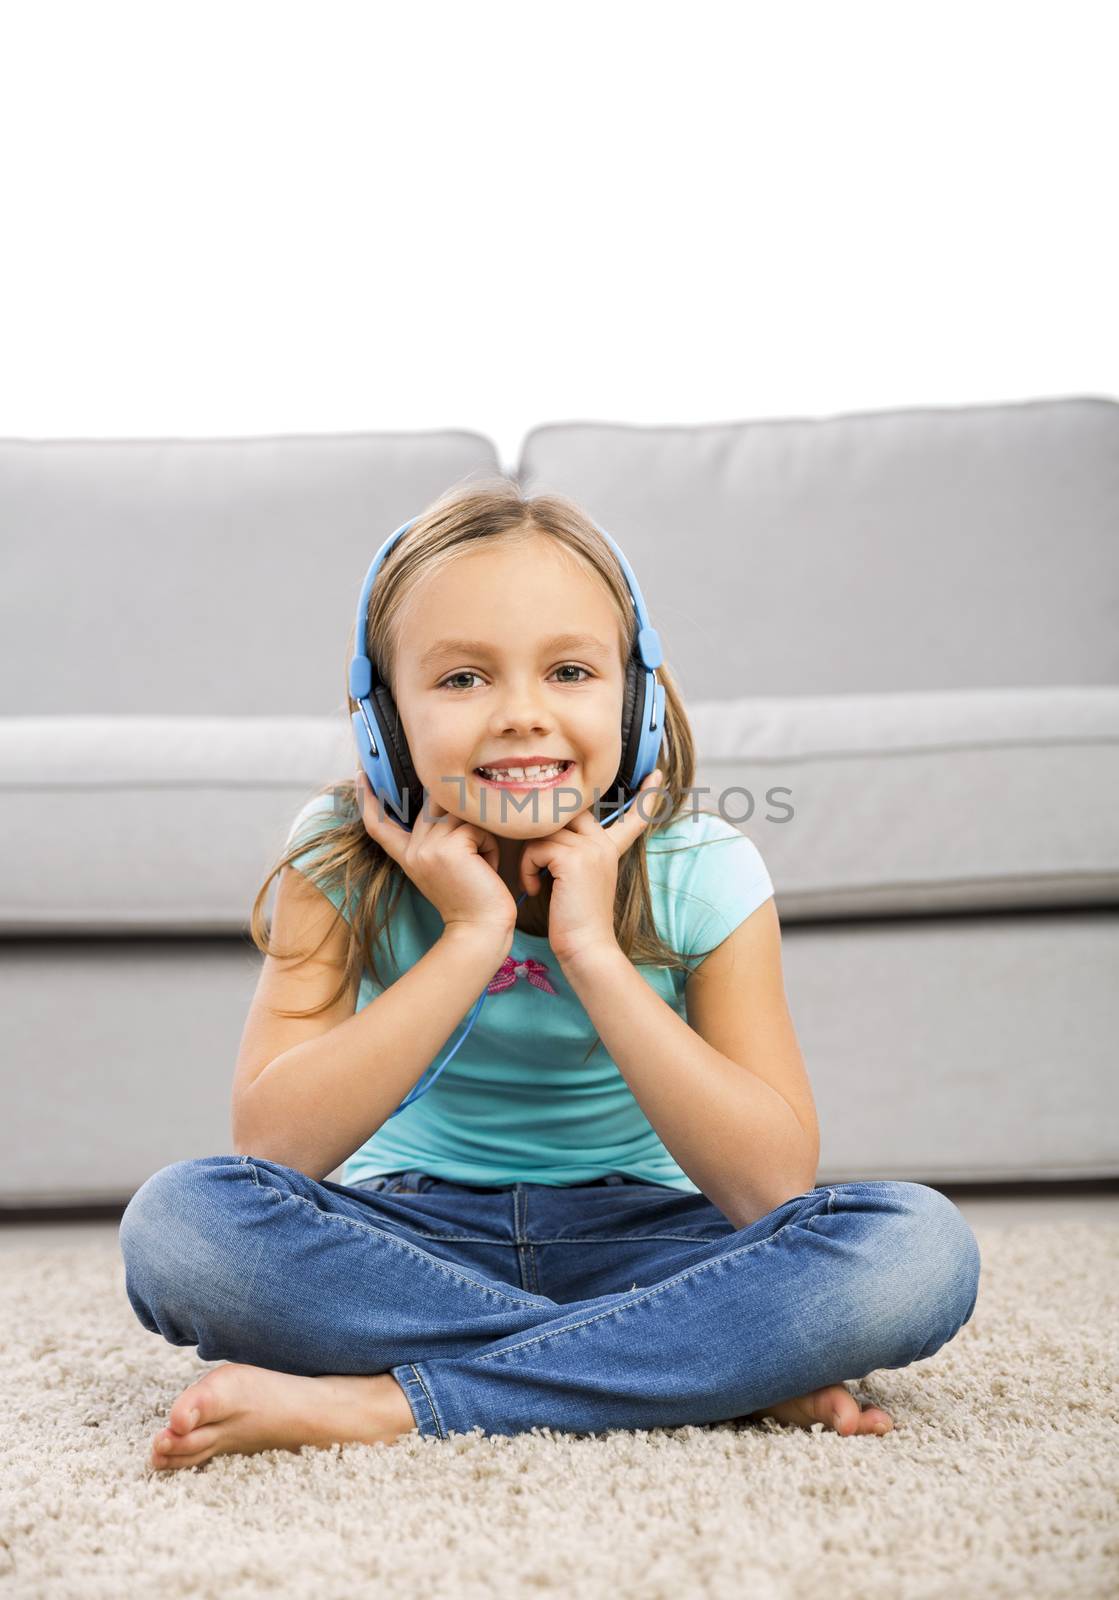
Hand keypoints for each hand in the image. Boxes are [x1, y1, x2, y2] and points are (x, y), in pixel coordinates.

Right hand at [355, 771, 515, 943]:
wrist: (480, 930)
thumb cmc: (473, 898)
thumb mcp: (444, 865)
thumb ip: (438, 837)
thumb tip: (446, 801)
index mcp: (408, 855)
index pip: (380, 824)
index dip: (368, 800)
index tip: (361, 776)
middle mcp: (413, 849)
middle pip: (434, 803)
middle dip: (461, 816)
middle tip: (476, 852)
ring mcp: (428, 848)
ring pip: (459, 812)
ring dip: (479, 834)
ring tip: (481, 862)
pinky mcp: (449, 847)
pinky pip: (476, 826)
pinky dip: (489, 844)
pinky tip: (487, 867)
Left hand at [519, 769, 665, 967]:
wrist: (585, 948)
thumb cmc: (575, 921)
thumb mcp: (579, 879)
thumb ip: (572, 851)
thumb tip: (550, 830)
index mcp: (610, 849)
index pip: (632, 817)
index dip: (646, 797)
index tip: (657, 776)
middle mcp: (604, 843)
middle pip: (567, 811)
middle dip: (544, 830)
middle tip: (535, 862)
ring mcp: (592, 848)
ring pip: (544, 830)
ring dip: (529, 857)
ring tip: (535, 882)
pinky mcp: (573, 857)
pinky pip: (536, 846)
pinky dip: (527, 868)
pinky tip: (535, 889)